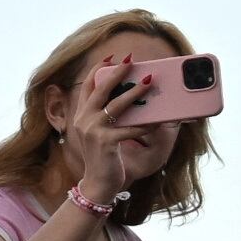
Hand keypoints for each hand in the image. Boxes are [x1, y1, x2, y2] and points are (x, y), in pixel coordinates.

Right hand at [59, 54, 152, 203]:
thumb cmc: (105, 157)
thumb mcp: (104, 133)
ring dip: (135, 92)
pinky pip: (130, 128)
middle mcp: (83, 120)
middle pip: (100, 90)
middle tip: (131, 60)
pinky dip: (146, 123)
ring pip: (116, 105)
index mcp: (81, 115)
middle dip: (117, 73)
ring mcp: (93, 130)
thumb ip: (112, 118)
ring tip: (150, 81)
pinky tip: (159, 120)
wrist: (98, 183)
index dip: (97, 70)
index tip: (111, 58)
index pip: (88, 87)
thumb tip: (137, 101)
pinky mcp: (105, 142)